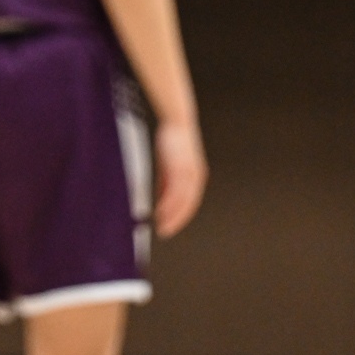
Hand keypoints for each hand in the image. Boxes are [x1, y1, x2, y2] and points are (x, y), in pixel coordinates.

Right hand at [152, 117, 205, 237]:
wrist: (177, 122)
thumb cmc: (173, 141)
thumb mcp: (170, 164)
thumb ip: (168, 181)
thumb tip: (163, 198)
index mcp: (195, 177)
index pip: (189, 203)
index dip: (180, 217)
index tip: (169, 227)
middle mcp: (195, 178)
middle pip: (187, 206)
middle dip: (176, 220)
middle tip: (165, 232)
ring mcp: (188, 174)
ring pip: (181, 202)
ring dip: (171, 215)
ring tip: (161, 226)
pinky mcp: (180, 168)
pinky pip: (174, 192)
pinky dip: (167, 204)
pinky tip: (159, 211)